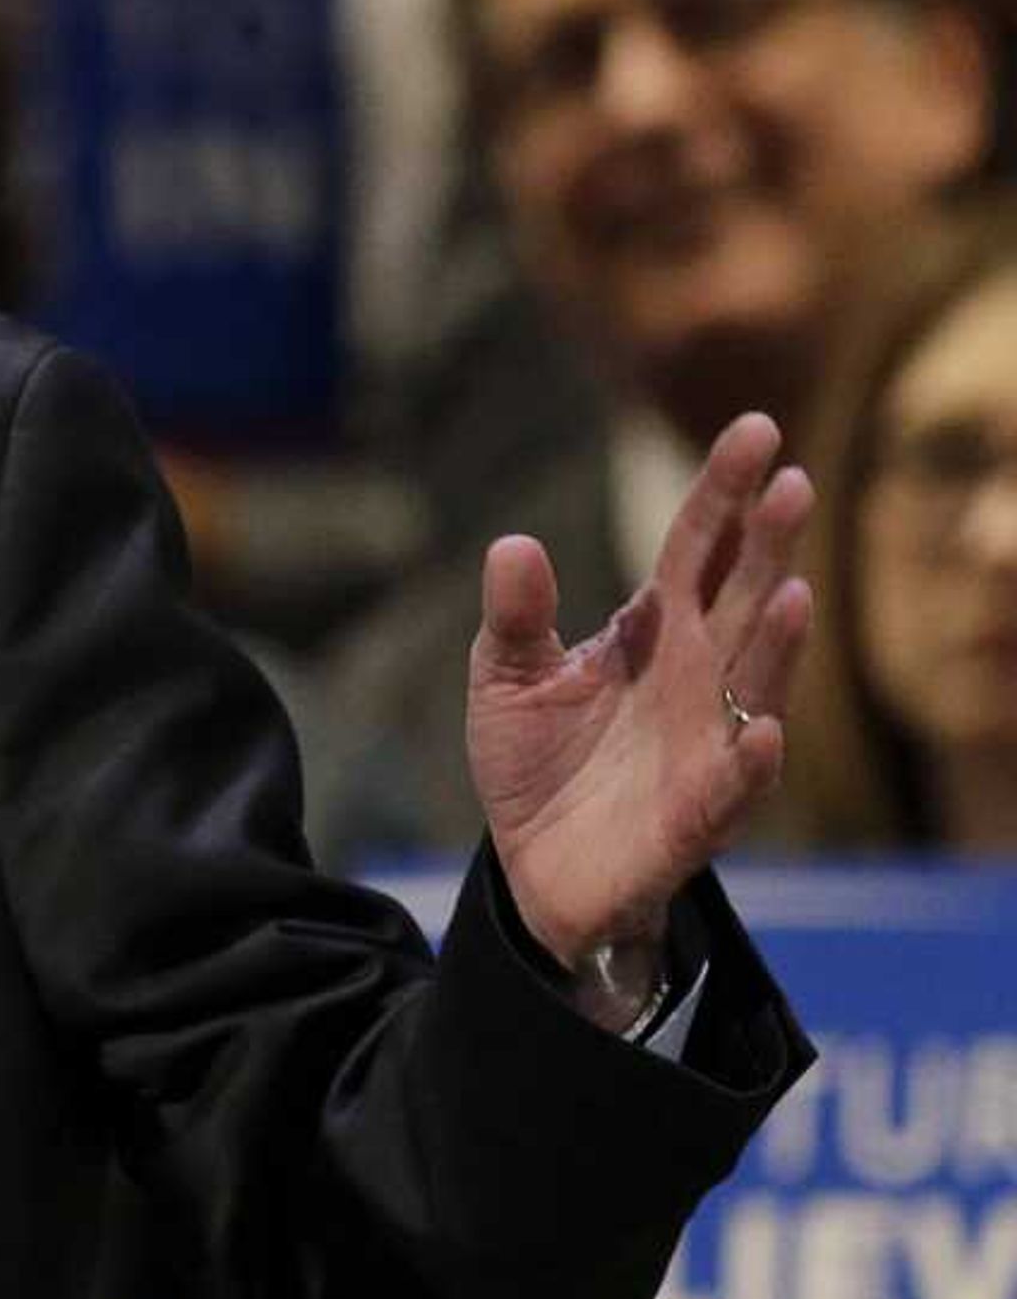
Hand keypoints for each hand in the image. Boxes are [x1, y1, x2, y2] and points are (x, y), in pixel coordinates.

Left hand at [467, 413, 811, 971]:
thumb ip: (516, 615)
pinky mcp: (698, 814)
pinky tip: (765, 730)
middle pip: (742, 598)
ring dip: (777, 643)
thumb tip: (512, 544)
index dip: (725, 494)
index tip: (755, 430)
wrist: (536, 868)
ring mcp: (707, 743)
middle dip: (769, 545)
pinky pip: (737, 784)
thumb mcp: (506, 677)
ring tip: (793, 592)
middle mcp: (698, 678)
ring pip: (757, 685)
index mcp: (657, 633)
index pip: (699, 550)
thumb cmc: (538, 762)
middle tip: (793, 481)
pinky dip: (753, 759)